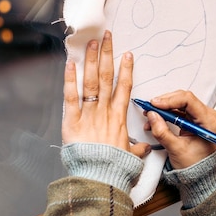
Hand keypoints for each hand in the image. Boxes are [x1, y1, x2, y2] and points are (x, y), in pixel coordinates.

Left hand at [62, 30, 149, 157]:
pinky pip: (71, 97)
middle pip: (106, 77)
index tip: (127, 54)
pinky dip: (70, 80)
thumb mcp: (132, 157)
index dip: (126, 69)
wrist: (100, 177)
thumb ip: (138, 149)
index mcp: (119, 118)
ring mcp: (88, 114)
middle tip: (106, 38)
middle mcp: (105, 111)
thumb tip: (145, 147)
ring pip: (91, 82)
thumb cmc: (116, 167)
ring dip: (91, 61)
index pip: (124, 87)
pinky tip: (70, 64)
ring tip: (91, 44)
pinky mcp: (72, 122)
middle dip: (106, 55)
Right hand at [144, 90, 215, 168]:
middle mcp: (207, 115)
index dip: (169, 100)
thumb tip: (152, 116)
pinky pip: (178, 110)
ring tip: (150, 115)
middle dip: (164, 103)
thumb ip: (163, 132)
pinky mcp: (193, 119)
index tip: (155, 104)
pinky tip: (156, 119)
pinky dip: (166, 113)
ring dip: (163, 108)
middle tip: (149, 108)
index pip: (188, 100)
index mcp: (209, 121)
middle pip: (183, 99)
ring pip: (179, 103)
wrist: (201, 174)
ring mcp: (200, 116)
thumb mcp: (176, 150)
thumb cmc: (196, 165)